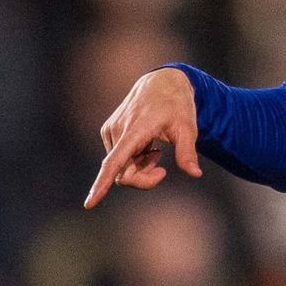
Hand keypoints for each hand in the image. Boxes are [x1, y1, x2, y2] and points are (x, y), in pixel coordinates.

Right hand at [84, 67, 203, 208]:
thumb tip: (195, 173)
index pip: (115, 162)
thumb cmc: (177, 105)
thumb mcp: (188, 128)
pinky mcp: (109, 131)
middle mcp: (117, 131)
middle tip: (162, 171)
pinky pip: (119, 159)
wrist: (162, 82)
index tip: (89, 203)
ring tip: (157, 151)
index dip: (102, 184)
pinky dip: (134, 160)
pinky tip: (147, 146)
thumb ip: (188, 152)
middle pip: (123, 174)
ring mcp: (111, 131)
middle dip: (143, 179)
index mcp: (135, 130)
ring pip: (120, 168)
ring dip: (140, 167)